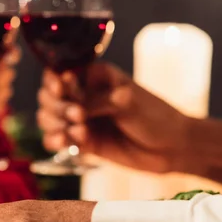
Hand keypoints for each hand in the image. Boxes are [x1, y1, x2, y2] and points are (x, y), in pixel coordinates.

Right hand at [37, 63, 190, 172]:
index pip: (62, 72)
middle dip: (57, 106)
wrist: (173, 148)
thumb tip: (74, 107)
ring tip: (78, 133)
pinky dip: (55, 141)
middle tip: (79, 116)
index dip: (55, 80)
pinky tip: (64, 143)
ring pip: (49, 118)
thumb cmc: (156, 116)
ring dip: (54, 124)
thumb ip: (99, 102)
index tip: (62, 89)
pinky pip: (58, 140)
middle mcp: (84, 96)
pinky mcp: (84, 142)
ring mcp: (82, 120)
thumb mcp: (129, 102)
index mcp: (95, 77)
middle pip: (49, 96)